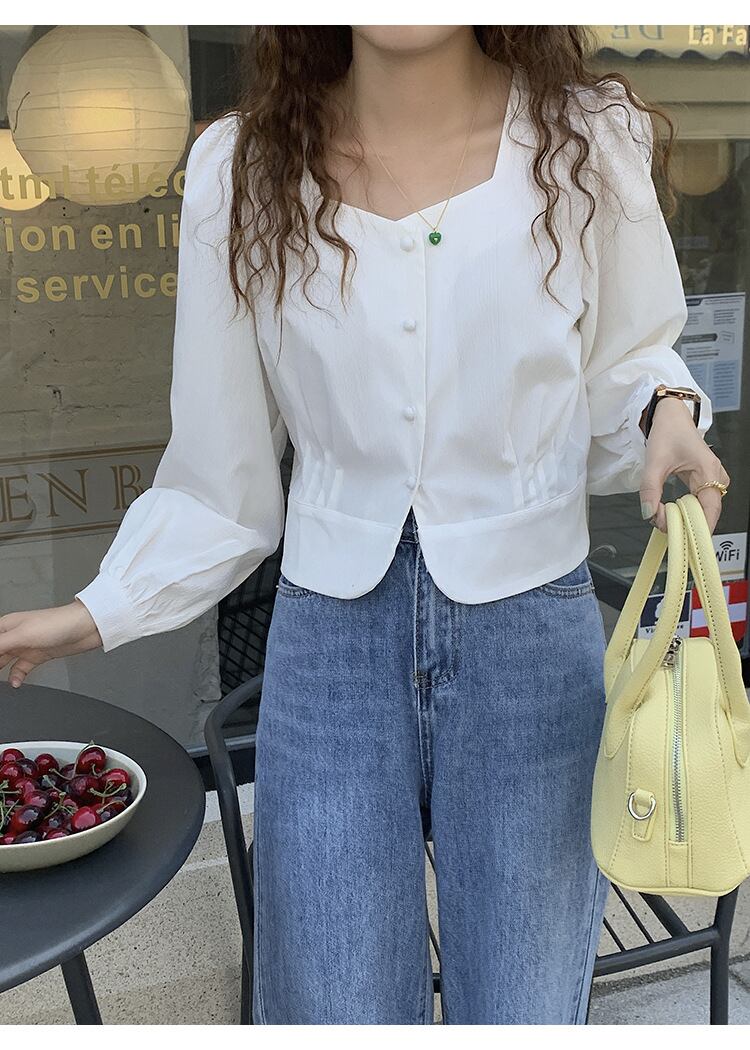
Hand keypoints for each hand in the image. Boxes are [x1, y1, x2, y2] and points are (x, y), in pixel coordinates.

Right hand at [0, 599, 102, 688]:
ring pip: (5, 661)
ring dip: (0, 671)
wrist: (85, 628)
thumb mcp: (22, 635)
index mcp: (7, 625)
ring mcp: (26, 646)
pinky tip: (15, 683)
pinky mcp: (38, 655)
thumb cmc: (57, 623)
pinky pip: (21, 669)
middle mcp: (15, 635)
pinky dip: (16, 676)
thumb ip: (0, 645)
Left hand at [639, 397, 728, 534]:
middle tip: (662, 525)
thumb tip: (648, 514)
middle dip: (684, 524)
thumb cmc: (668, 433)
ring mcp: (713, 480)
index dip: (696, 528)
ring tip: (663, 516)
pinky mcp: (705, 482)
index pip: (710, 510)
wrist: (672, 417)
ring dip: (683, 518)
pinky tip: (670, 512)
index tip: (680, 537)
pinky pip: (698, 503)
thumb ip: (650, 490)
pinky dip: (684, 511)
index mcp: (709, 470)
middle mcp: (716, 477)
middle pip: (706, 513)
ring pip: (702, 510)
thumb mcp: (654, 461)